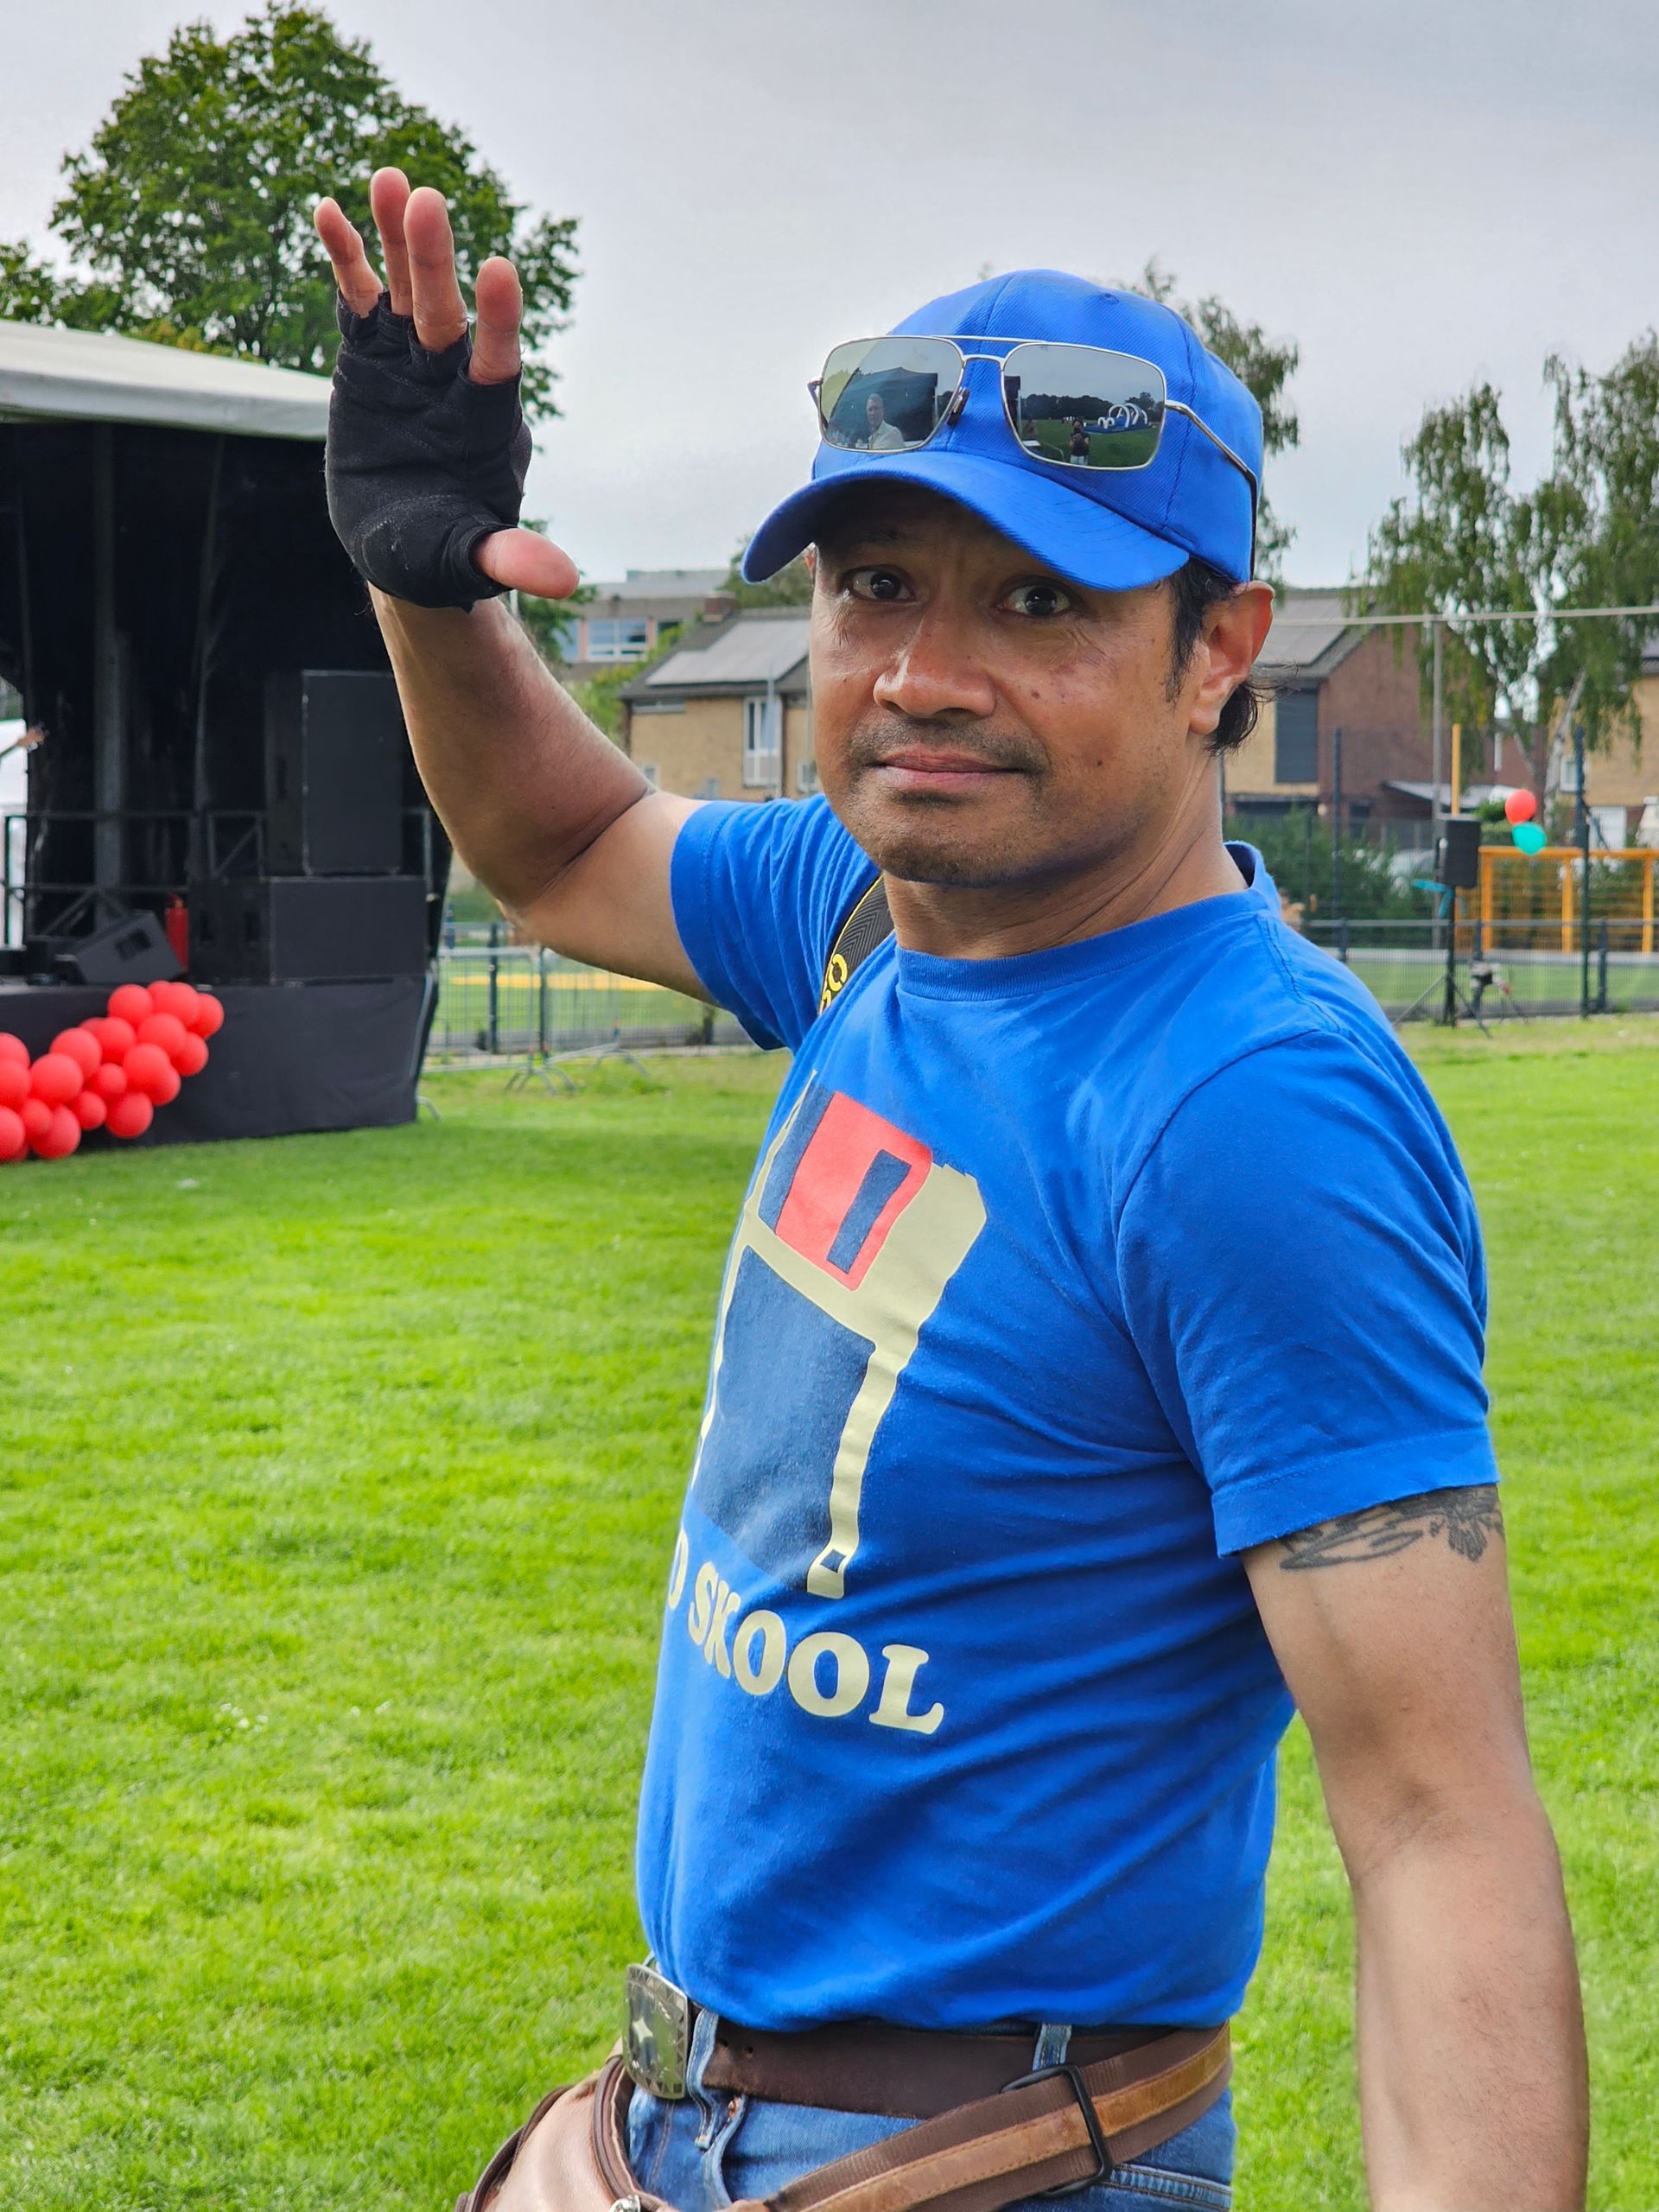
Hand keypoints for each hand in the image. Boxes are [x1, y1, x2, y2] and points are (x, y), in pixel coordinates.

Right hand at [314, 169, 577, 600]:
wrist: (404, 544)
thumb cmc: (445, 556)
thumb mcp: (472, 561)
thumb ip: (509, 558)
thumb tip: (564, 580)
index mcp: (485, 423)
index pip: (497, 364)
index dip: (499, 321)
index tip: (500, 271)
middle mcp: (450, 383)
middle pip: (443, 314)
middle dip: (433, 261)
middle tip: (426, 198)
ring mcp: (409, 366)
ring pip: (402, 294)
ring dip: (394, 240)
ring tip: (387, 179)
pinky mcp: (370, 360)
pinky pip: (357, 302)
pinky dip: (346, 260)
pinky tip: (327, 210)